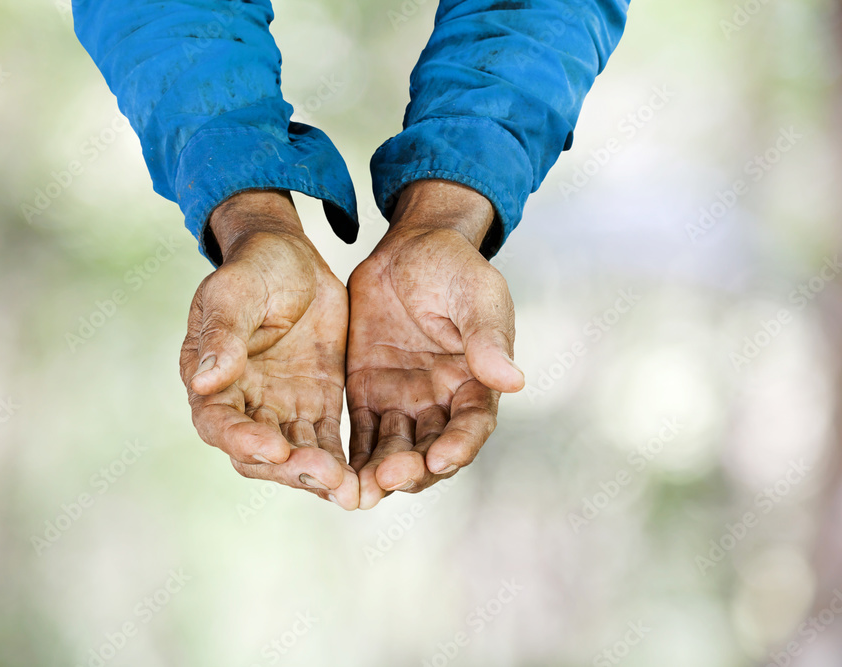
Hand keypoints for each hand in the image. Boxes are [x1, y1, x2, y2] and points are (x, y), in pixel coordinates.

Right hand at [179, 191, 358, 509]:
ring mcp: (281, 409)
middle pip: (258, 454)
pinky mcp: (316, 407)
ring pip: (295, 456)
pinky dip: (343, 463)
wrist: (292, 257)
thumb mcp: (233, 292)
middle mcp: (244, 405)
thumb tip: (203, 381)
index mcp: (211, 380)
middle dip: (290, 468)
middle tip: (327, 476)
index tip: (275, 447)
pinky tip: (365, 478)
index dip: (242, 440)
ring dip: (320, 474)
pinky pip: (327, 443)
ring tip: (350, 489)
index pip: (218, 423)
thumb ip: (222, 335)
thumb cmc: (253, 269)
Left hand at [346, 180, 524, 508]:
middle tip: (390, 476)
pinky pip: (360, 435)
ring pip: (394, 451)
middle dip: (413, 469)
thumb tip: (512, 380)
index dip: (458, 446)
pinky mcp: (368, 396)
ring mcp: (404, 403)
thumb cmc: (452, 267)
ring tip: (357, 489)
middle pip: (431, 451)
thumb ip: (487, 336)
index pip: (471, 426)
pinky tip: (334, 473)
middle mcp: (442, 403)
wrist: (408, 249)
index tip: (440, 458)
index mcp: (477, 383)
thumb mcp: (475, 294)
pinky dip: (351, 458)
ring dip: (379, 472)